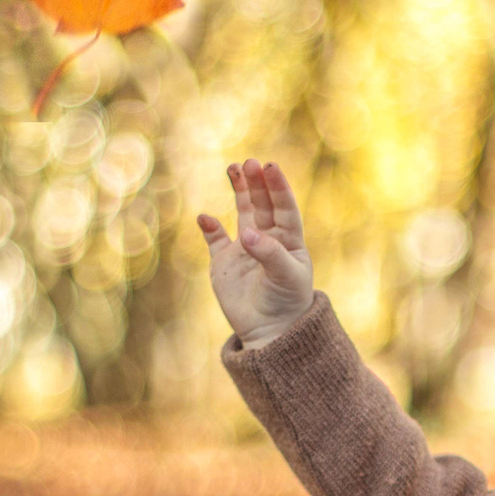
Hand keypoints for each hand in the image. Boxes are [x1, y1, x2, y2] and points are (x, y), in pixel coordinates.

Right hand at [196, 160, 313, 347]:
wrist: (270, 332)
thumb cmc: (287, 303)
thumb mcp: (286, 277)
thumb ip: (269, 254)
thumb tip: (246, 234)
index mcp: (289, 240)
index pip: (284, 208)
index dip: (277, 187)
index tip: (270, 167)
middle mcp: (267, 239)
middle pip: (262, 204)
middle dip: (256, 183)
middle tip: (249, 163)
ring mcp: (245, 249)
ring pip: (242, 213)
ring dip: (239, 191)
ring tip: (233, 169)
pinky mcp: (224, 262)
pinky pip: (215, 239)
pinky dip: (209, 227)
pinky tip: (205, 218)